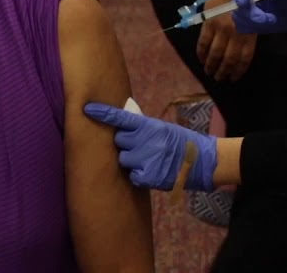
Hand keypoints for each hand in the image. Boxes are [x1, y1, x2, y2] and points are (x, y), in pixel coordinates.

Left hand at [84, 103, 216, 190]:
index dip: (102, 113)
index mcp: (148, 125)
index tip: (86, 109)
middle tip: (141, 147)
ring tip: (149, 160)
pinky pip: (132, 176)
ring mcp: (146, 158)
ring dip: (132, 161)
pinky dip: (139, 177)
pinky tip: (152, 173)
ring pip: (123, 159)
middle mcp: (145, 140)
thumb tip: (119, 125)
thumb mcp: (160, 129)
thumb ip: (141, 128)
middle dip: (126, 145)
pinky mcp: (149, 176)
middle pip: (119, 141)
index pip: (121, 117)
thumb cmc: (177, 142)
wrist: (199, 161)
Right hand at [196, 0, 256, 81]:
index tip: (233, 78)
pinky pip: (203, 42)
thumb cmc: (245, 0)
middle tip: (219, 78)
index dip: (238, 70)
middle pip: (229, 58)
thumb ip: (251, 31)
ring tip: (209, 72)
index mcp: (248, 32)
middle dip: (223, 71)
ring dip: (211, 66)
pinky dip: (201, 53)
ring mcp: (221, 28)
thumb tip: (245, 51)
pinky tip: (201, 60)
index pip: (244, 57)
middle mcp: (235, 32)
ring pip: (215, 53)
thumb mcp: (254, 15)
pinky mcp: (208, 23)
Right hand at [232, 0, 286, 33]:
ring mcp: (248, 6)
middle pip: (237, 3)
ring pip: (238, 17)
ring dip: (253, 22)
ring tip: (272, 21)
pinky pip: (244, 26)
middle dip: (249, 13)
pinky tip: (269, 25)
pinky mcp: (251, 19)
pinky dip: (253, 28)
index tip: (244, 5)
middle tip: (269, 20)